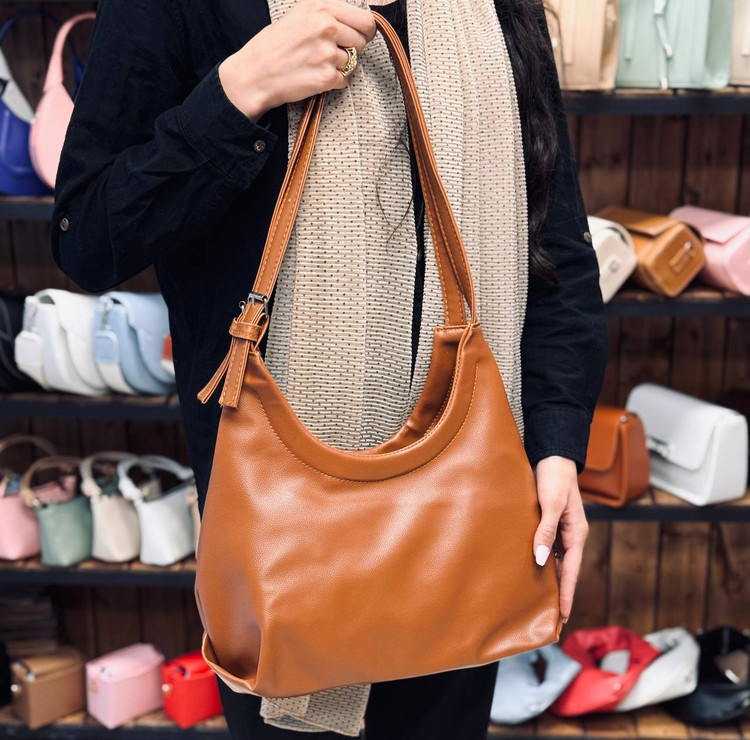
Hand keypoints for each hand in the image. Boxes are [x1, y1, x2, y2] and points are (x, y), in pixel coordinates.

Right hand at [218, 0, 376, 121]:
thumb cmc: (274, 45)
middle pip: (361, 41)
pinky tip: (313, 77)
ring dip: (338, 66)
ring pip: (351, 62)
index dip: (365, 31)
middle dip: (351, 49)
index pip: (364, 19)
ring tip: (314, 64)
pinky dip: (332, 82)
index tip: (360, 37)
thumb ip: (326, 15)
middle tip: (331, 53)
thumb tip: (354, 22)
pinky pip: (343, 80)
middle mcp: (326, 26)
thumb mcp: (299, 15)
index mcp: (320, 7)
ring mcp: (327, 52)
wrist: (254, 74)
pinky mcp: (326, 76)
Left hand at [532, 455, 588, 633]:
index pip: (571, 572)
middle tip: (551, 620)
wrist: (553, 456)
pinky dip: (542, 563)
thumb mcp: (550, 504)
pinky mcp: (551, 524)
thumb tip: (540, 559)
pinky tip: (532, 572)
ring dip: (549, 581)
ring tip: (540, 603)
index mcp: (576, 534)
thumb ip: (545, 531)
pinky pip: (547, 549)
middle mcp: (570, 536)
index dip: (565, 595)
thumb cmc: (554, 477)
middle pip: (565, 571)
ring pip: (556, 562)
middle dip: (558, 595)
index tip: (562, 617)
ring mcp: (561, 531)